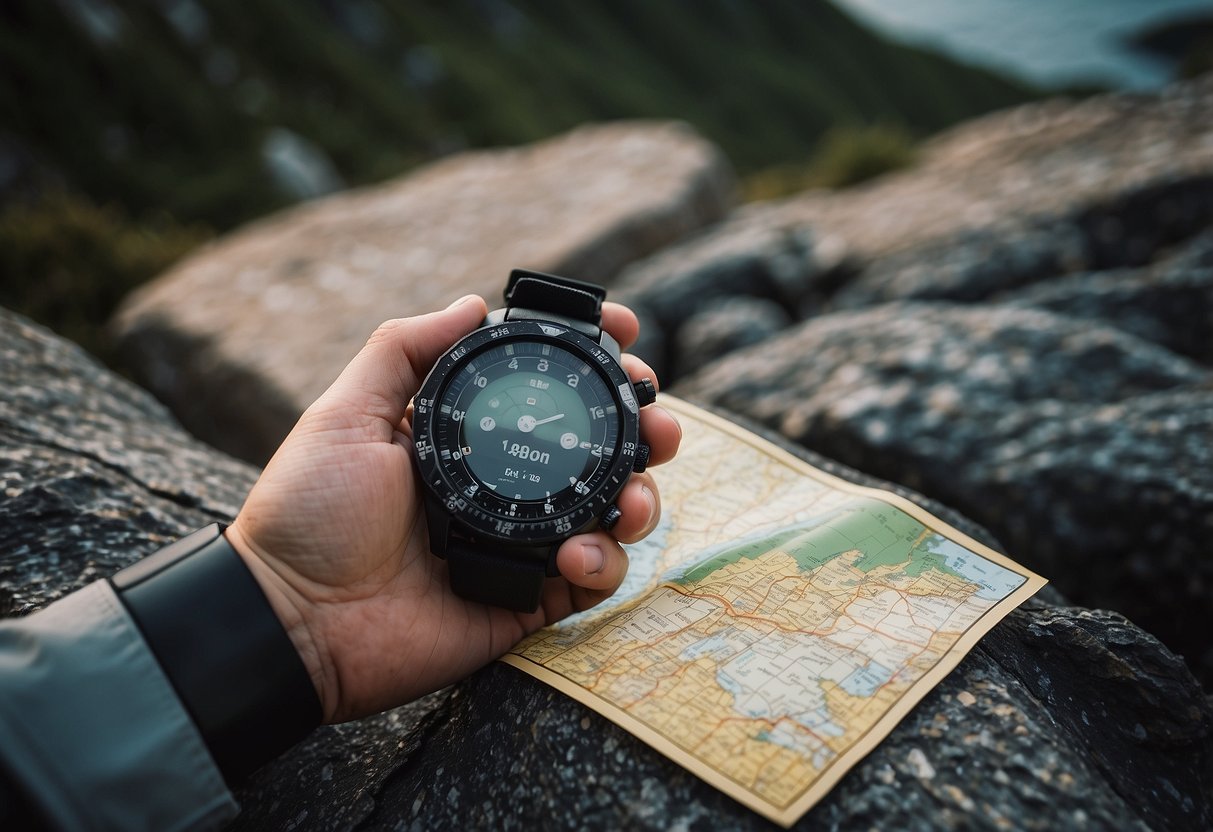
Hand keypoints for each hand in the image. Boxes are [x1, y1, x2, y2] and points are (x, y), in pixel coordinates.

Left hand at [226, 295, 681, 722]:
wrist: (290, 619)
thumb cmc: (307, 512)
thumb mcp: (346, 413)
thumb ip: (404, 350)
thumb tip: (473, 299)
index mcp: (467, 434)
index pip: (546, 390)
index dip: (593, 361)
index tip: (625, 334)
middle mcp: (502, 482)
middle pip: (597, 449)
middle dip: (645, 430)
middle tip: (660, 423)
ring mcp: (520, 542)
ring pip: (610, 513)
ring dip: (640, 499)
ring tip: (634, 498)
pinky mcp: (526, 600)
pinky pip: (589, 582)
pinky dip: (602, 566)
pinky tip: (578, 555)